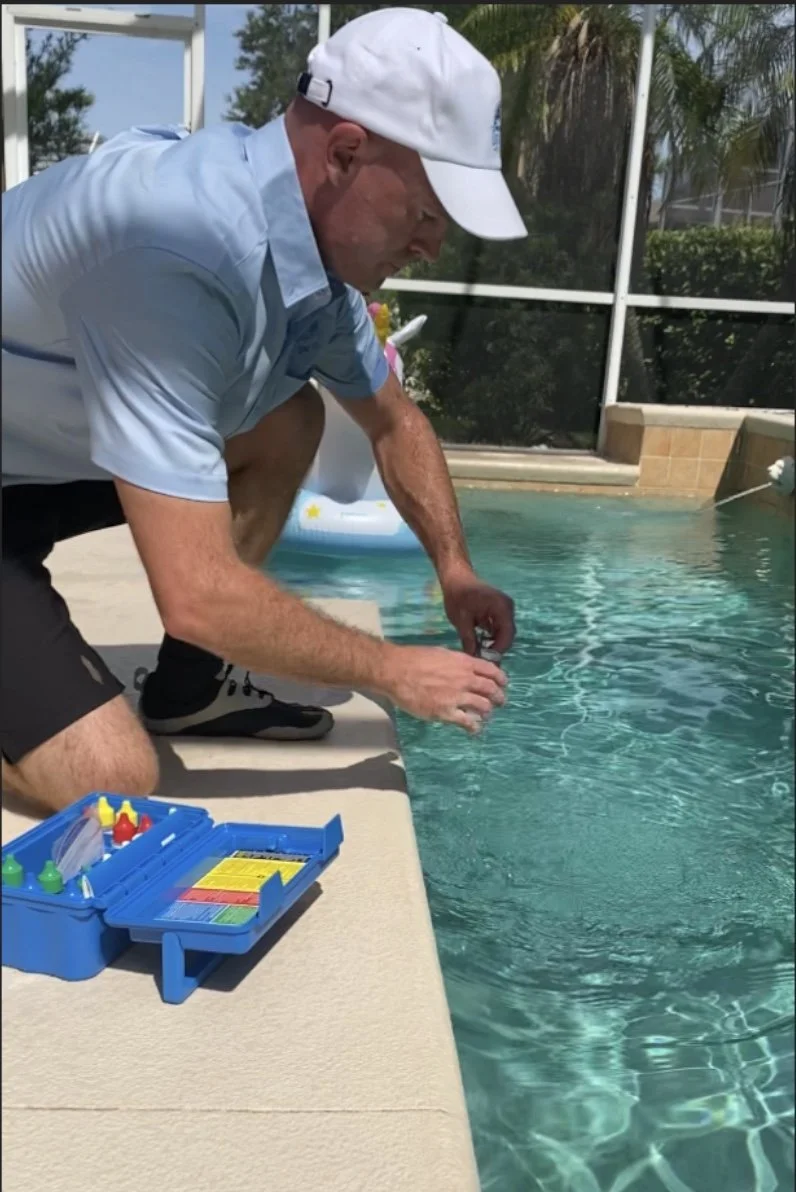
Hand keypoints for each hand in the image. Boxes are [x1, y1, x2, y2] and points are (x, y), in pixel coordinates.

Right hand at [381, 645, 506, 733]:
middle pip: (490, 689)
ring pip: (483, 706)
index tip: (503, 683)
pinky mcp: (446, 712)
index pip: (491, 670)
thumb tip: (463, 668)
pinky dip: (474, 727)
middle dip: (498, 697)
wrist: (396, 671)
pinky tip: (474, 730)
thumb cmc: (414, 659)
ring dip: (487, 712)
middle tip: (500, 701)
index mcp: (463, 663)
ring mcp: (456, 697)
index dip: (500, 678)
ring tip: (486, 715)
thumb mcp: (440, 654)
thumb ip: (455, 663)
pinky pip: (467, 722)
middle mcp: (464, 679)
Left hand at [441, 567, 515, 655]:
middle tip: (482, 660)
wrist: (455, 578)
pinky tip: (480, 644)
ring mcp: (504, 609)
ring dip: (493, 644)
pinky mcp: (499, 611)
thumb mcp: (461, 620)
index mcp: (501, 607)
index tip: (485, 660)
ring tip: (480, 653)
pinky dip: (491, 637)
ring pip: (503, 633)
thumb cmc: (457, 595)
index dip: (498, 650)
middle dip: (496, 648)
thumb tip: (473, 659)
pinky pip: (499, 628)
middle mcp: (507, 608)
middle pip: (507, 634)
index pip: (507, 634)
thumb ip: (469, 640)